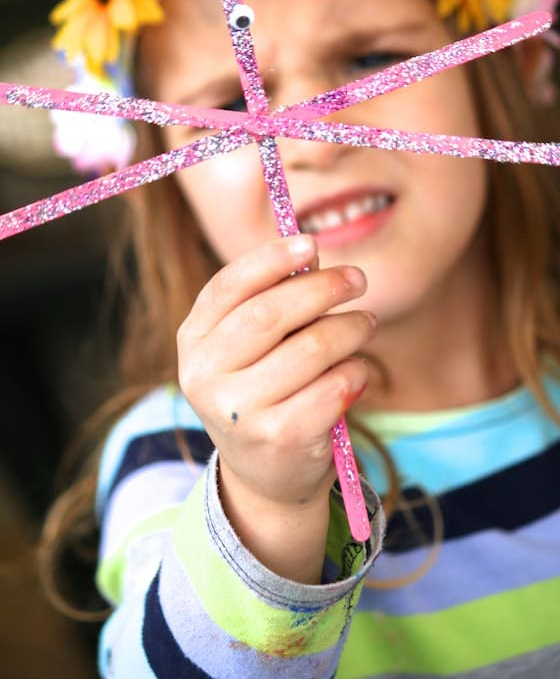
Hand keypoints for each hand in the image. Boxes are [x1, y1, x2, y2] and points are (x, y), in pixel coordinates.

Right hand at [177, 234, 375, 579]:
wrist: (265, 473)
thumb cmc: (262, 389)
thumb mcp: (248, 347)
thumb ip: (268, 302)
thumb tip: (310, 254)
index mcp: (193, 341)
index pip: (228, 287)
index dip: (271, 260)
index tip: (310, 242)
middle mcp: (206, 375)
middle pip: (271, 313)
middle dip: (323, 288)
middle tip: (358, 279)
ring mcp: (240, 410)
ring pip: (312, 346)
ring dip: (351, 328)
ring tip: (365, 324)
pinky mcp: (281, 437)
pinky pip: (335, 385)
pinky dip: (357, 369)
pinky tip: (358, 369)